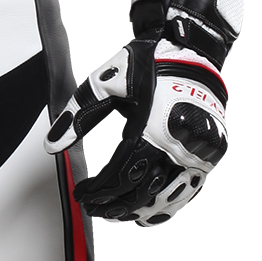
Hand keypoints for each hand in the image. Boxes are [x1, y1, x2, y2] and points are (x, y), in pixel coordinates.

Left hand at [48, 0, 244, 225]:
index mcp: (148, 131)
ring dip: (139, 209)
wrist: (188, 48)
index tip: (82, 195)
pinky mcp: (209, 152)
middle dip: (114, 206)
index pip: (119, 178)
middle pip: (141, 193)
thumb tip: (52, 147)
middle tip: (96, 209)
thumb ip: (78, 118)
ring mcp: (196, 152)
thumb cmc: (145, 63)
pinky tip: (150, 209)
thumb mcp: (103, 85)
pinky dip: (168, 203)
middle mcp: (176, 146)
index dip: (98, 193)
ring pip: (166, 196)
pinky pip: (188, 189)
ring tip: (118, 212)